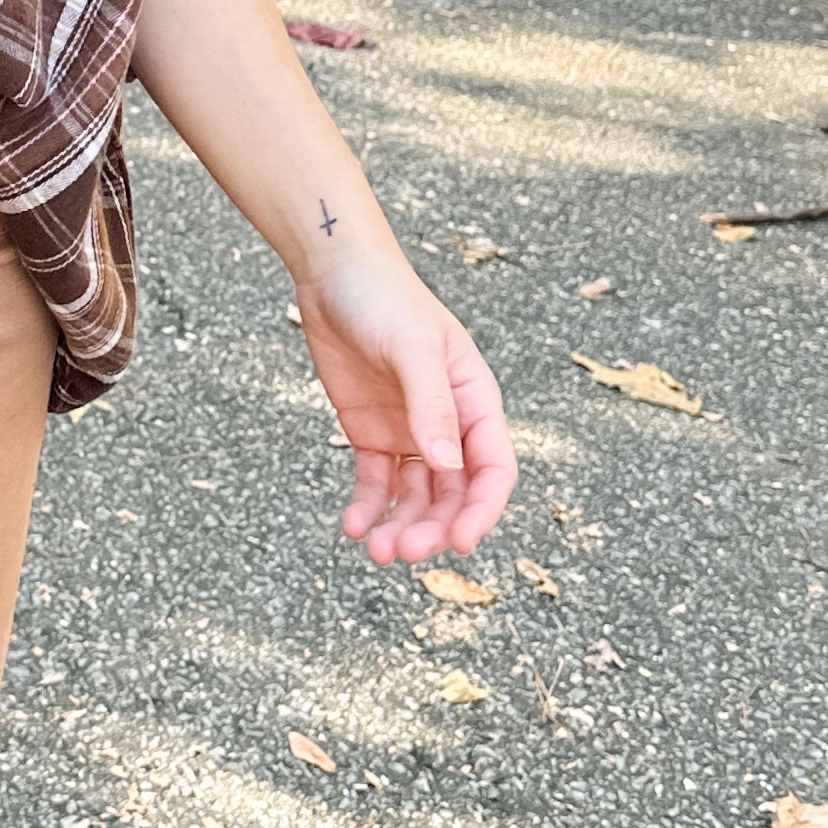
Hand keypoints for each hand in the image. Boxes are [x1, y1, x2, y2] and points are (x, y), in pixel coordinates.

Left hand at [293, 248, 516, 565]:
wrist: (334, 275)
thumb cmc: (385, 299)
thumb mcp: (412, 348)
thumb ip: (431, 406)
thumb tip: (448, 465)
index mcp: (475, 401)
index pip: (493, 469)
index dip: (481, 510)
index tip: (459, 543)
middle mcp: (448, 423)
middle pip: (452, 493)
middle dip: (433, 528)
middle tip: (402, 552)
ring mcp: (409, 431)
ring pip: (416, 496)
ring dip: (401, 526)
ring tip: (375, 551)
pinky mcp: (370, 433)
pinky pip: (376, 482)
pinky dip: (368, 507)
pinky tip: (352, 526)